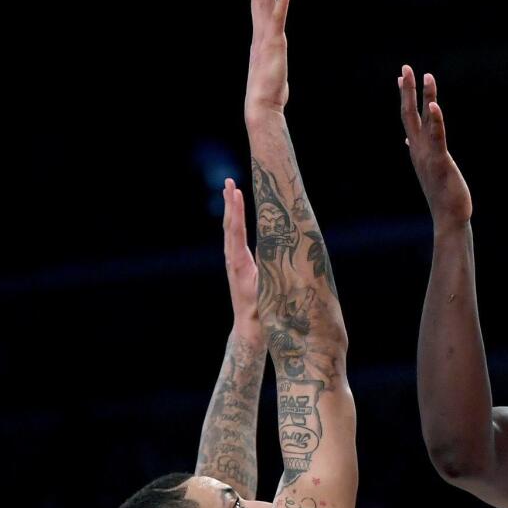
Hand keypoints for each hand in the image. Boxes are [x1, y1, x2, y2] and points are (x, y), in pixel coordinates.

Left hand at [223, 178, 262, 342]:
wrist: (249, 326)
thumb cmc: (263, 310)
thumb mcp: (268, 290)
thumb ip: (271, 272)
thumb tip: (279, 254)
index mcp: (240, 263)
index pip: (238, 231)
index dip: (238, 211)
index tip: (237, 192)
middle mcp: (232, 259)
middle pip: (230, 225)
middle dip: (230, 202)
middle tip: (228, 181)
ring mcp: (233, 261)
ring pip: (230, 230)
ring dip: (230, 209)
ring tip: (229, 189)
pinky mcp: (236, 263)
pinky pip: (234, 238)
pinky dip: (235, 222)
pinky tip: (236, 214)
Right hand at [245, 0, 290, 120]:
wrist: (261, 105)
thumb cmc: (267, 95)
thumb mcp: (271, 73)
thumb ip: (272, 65)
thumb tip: (272, 67)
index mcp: (260, 39)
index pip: (258, 9)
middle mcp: (260, 34)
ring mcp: (266, 37)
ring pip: (265, 1)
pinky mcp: (274, 42)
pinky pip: (279, 16)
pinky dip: (283, 0)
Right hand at [399, 65, 471, 227]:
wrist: (448, 217)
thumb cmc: (442, 194)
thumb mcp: (429, 168)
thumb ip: (419, 151)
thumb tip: (408, 139)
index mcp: (417, 150)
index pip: (408, 118)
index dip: (405, 97)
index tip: (401, 77)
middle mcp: (419, 150)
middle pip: (409, 114)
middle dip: (407, 90)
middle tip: (405, 67)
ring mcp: (428, 155)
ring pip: (422, 121)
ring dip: (424, 97)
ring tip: (425, 75)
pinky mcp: (441, 162)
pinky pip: (437, 137)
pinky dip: (435, 121)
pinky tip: (434, 105)